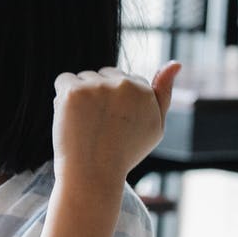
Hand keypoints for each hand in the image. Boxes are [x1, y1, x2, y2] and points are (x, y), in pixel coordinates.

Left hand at [51, 61, 181, 190]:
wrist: (93, 174)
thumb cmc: (124, 153)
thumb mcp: (155, 126)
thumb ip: (163, 94)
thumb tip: (175, 62)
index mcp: (144, 90)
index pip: (124, 79)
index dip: (114, 102)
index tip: (112, 123)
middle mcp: (123, 84)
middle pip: (103, 75)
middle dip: (98, 94)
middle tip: (97, 124)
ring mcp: (97, 87)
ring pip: (82, 78)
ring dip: (79, 95)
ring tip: (83, 123)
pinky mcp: (73, 92)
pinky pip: (63, 80)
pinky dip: (61, 96)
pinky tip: (68, 116)